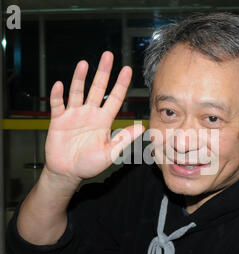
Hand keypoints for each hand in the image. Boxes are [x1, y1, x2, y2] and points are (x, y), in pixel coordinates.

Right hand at [45, 51, 144, 180]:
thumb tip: (141, 127)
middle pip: (97, 89)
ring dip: (79, 78)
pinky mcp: (58, 120)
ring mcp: (74, 115)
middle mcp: (90, 114)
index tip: (127, 70)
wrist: (68, 172)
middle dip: (103, 73)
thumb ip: (123, 139)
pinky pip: (57, 104)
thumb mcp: (109, 154)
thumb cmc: (89, 164)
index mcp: (103, 121)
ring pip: (77, 92)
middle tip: (108, 56)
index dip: (121, 85)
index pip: (115, 99)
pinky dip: (57, 95)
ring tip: (84, 64)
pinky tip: (59, 85)